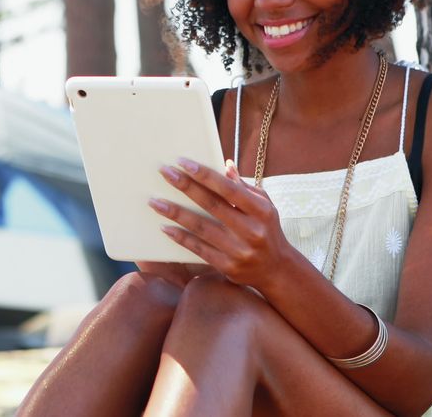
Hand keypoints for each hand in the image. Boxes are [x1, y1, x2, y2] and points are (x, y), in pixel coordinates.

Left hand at [148, 158, 289, 288]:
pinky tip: (165, 227)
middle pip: (212, 205)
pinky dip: (181, 237)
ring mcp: (239, 250)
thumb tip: (225, 165)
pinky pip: (198, 249)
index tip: (183, 162)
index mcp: (261, 211)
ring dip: (175, 213)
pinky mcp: (227, 266)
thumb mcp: (264, 206)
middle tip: (165, 173)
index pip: (229, 189)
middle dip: (186, 187)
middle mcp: (251, 231)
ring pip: (201, 228)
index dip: (205, 175)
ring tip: (155, 201)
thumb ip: (243, 187)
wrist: (276, 269)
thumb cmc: (266, 229)